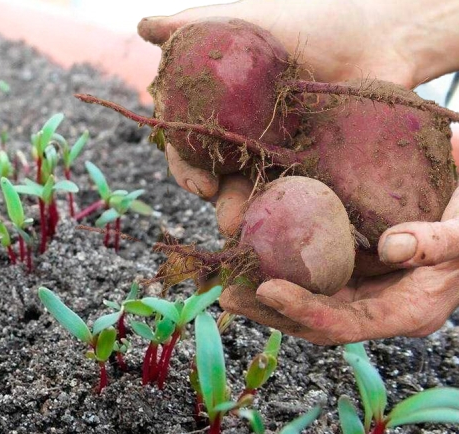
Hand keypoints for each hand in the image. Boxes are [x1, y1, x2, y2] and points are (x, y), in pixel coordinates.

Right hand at [140, 0, 458, 232]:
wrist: (380, 35)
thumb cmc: (312, 19)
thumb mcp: (246, 18)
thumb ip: (194, 26)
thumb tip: (144, 26)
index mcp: (218, 107)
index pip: (188, 142)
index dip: (184, 164)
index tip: (196, 182)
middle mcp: (241, 134)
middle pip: (215, 174)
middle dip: (212, 196)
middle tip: (220, 209)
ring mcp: (276, 154)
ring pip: (249, 190)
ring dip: (240, 212)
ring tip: (241, 227)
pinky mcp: (312, 166)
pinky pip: (292, 194)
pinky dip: (284, 213)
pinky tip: (282, 227)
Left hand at [220, 160, 458, 344]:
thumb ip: (437, 242)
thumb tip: (390, 246)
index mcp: (408, 311)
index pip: (346, 324)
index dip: (304, 311)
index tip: (266, 289)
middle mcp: (381, 308)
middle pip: (316, 321)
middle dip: (270, 310)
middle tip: (227, 292)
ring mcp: (367, 292)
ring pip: (310, 300)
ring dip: (267, 294)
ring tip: (227, 279)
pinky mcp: (357, 270)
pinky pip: (316, 275)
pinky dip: (286, 268)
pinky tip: (254, 252)